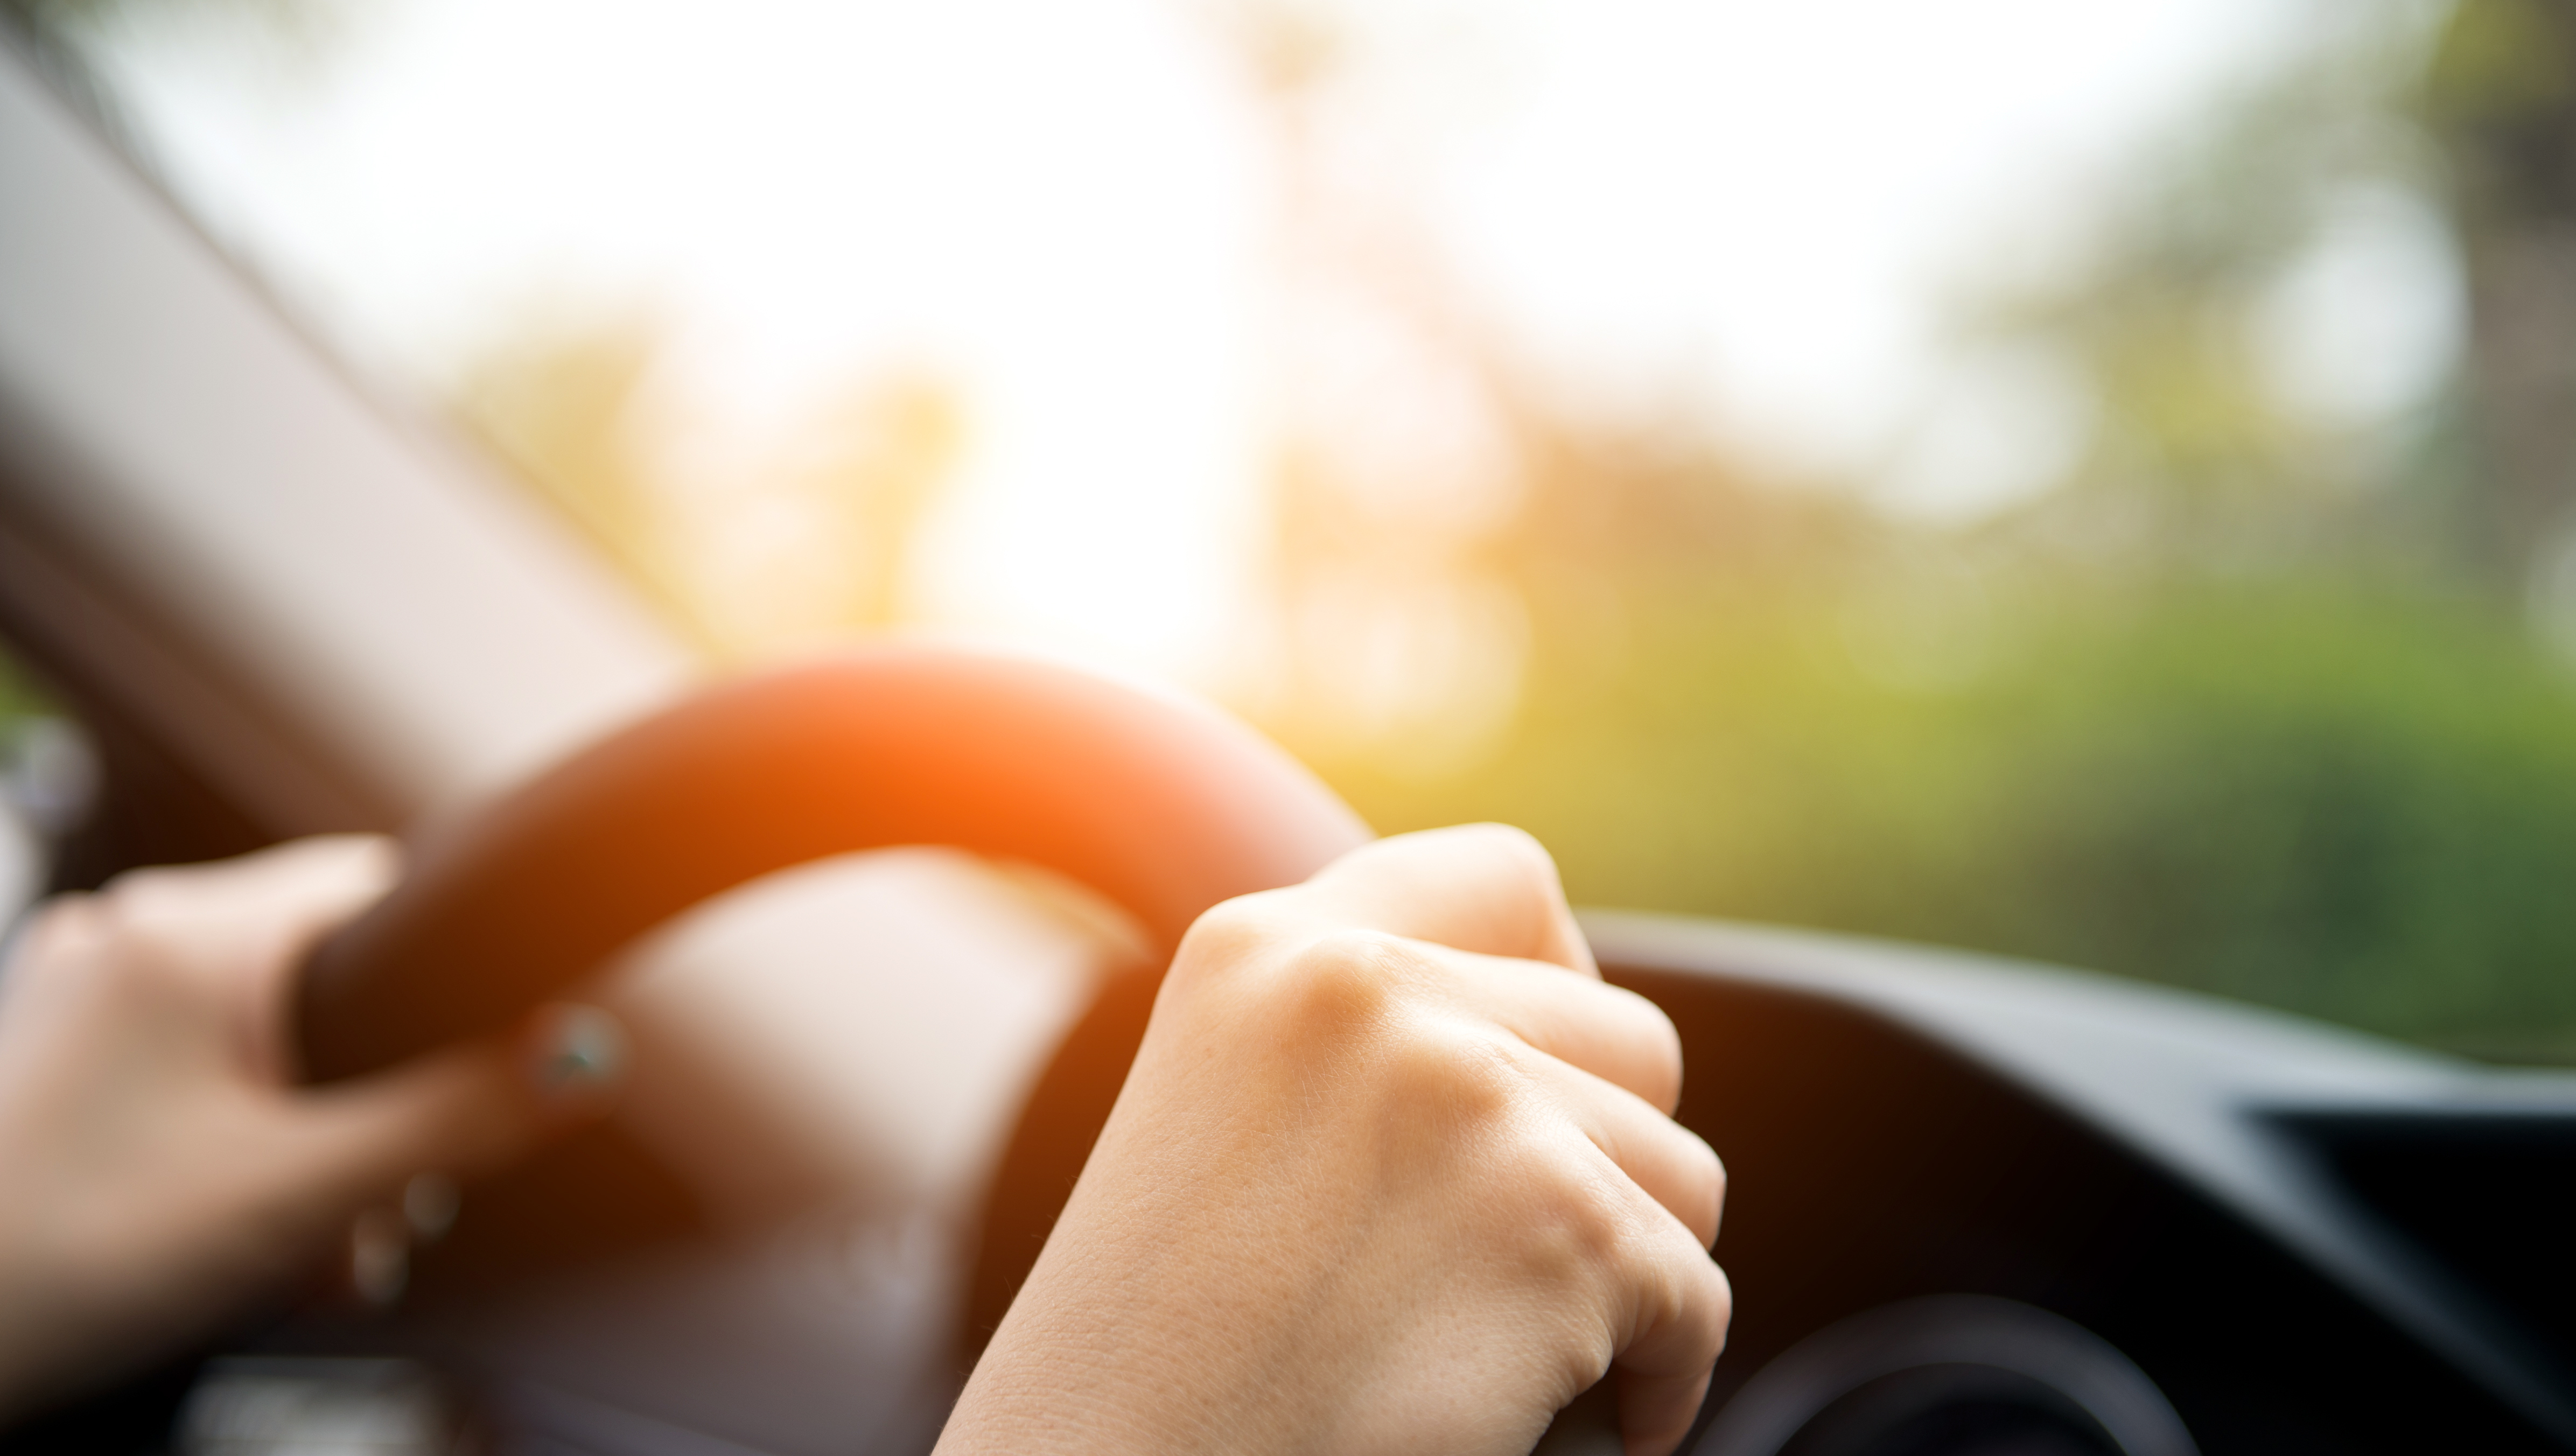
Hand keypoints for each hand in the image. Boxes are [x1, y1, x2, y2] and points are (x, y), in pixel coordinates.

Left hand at [0, 837, 611, 1417]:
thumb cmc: (55, 1267)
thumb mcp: (296, 1196)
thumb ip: (457, 1122)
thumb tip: (583, 1060)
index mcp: (186, 934)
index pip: (384, 891)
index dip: (451, 985)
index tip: (476, 1076)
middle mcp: (131, 935)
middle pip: (335, 981)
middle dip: (381, 1103)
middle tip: (374, 1212)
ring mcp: (88, 992)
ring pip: (274, 1035)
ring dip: (319, 1138)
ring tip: (301, 1243)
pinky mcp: (67, 1052)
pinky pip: (207, 1066)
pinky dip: (249, 1138)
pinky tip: (245, 1225)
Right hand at [942, 825, 1728, 1455]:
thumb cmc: (1152, 1368)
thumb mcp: (1219, 1124)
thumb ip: (1360, 1048)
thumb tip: (1551, 1047)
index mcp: (1267, 951)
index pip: (1507, 880)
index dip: (1567, 984)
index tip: (1553, 1088)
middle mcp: (1367, 987)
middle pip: (1627, 1037)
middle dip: (1607, 1164)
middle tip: (1519, 1267)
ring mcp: (1468, 1096)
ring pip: (1677, 1170)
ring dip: (1629, 1279)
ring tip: (1514, 1354)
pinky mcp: (1556, 1226)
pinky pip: (1695, 1300)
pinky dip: (1658, 1382)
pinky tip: (1560, 1422)